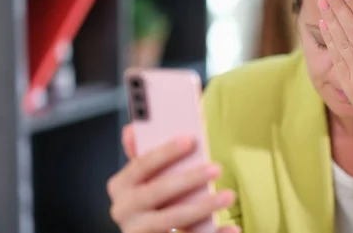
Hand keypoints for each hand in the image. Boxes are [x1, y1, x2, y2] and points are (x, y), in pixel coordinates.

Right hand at [106, 125, 240, 232]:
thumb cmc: (150, 197)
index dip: (166, 151)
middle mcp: (123, 210)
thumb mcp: (143, 175)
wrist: (147, 231)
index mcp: (120, 186)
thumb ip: (141, 153)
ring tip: (227, 195)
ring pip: (172, 219)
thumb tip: (132, 129)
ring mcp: (138, 231)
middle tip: (216, 168)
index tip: (190, 140)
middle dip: (189, 179)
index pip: (142, 164)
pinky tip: (231, 228)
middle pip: (158, 191)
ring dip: (203, 207)